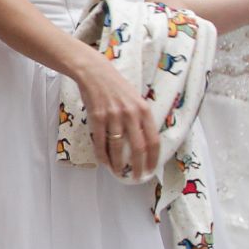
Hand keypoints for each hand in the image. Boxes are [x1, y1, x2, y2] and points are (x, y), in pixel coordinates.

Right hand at [73, 51, 157, 180]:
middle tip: (137, 176)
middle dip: (139, 166)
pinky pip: (100, 142)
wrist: (94, 72)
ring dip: (119, 163)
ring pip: (118, 147)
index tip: (152, 169)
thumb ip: (140, 117)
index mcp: (143, 110)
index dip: (154, 157)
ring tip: (119, 172)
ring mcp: (113, 116)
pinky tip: (104, 161)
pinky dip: (102, 154)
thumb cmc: (115, 85)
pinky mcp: (97, 117)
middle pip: (138, 147)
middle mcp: (131, 114)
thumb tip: (144, 139)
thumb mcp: (135, 98)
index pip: (153, 139)